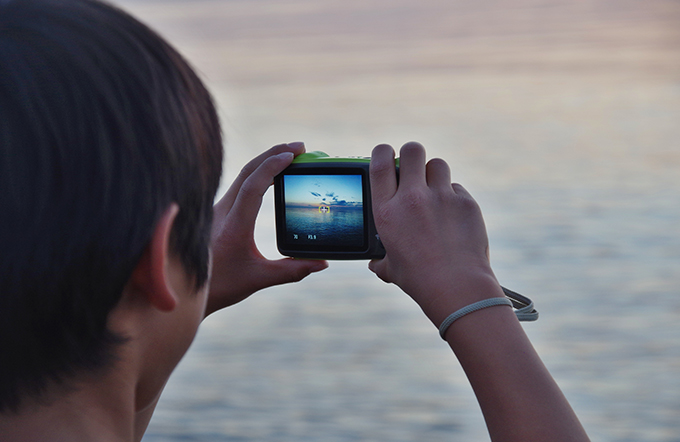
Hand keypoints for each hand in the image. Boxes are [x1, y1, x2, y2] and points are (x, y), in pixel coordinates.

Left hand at [206, 142, 327, 315]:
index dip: (272, 167)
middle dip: (274, 154)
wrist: (184, 289)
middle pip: (248, 171)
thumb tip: (321, 264)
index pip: (252, 186)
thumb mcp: (258, 279)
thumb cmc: (220, 286)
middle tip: (300, 147)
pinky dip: (258, 173)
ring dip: (266, 161)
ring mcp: (217, 210)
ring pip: (242, 175)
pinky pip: (239, 184)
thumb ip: (291, 271)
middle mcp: (222, 212)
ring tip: (289, 155)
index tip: (292, 155)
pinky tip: (270, 175)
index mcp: (233, 225)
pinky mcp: (216, 212)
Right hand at [368, 142, 503, 325]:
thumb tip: (375, 263)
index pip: (380, 162)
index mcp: (387, 211)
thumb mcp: (390, 268)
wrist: (456, 287)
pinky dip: (453, 197)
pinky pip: (457, 187)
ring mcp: (441, 197)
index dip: (382, 151)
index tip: (386, 153)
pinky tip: (453, 216)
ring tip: (434, 192)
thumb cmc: (419, 280)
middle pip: (412, 150)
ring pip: (437, 164)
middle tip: (414, 168)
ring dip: (434, 174)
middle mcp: (412, 198)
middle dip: (411, 154)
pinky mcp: (466, 202)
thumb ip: (381, 259)